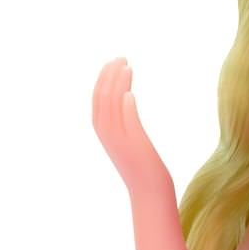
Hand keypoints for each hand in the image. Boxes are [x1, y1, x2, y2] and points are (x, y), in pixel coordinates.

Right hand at [92, 57, 174, 202]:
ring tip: (128, 67)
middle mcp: (107, 134)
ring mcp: (119, 140)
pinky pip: (126, 123)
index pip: (98, 97)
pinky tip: (131, 94)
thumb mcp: (129, 137)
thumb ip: (125, 119)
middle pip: (103, 97)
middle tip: (122, 57)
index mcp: (103, 130)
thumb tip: (127, 98)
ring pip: (113, 106)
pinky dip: (126, 107)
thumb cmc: (143, 165)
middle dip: (110, 75)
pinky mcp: (133, 146)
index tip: (115, 62)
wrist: (150, 191)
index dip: (104, 77)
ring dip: (119, 85)